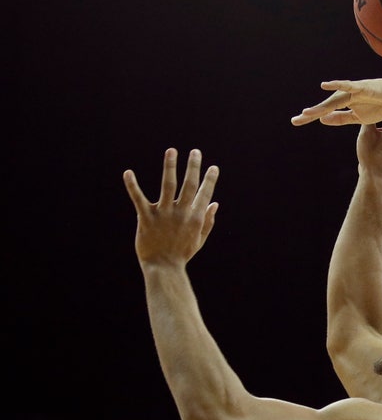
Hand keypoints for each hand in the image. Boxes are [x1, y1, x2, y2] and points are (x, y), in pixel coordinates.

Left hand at [123, 148, 219, 268]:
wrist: (163, 268)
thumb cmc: (182, 254)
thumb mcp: (199, 239)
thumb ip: (208, 221)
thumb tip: (215, 204)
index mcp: (195, 218)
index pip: (205, 194)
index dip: (210, 180)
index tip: (213, 167)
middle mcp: (181, 213)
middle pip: (189, 185)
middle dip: (194, 167)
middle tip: (196, 152)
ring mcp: (163, 214)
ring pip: (168, 186)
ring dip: (170, 167)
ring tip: (172, 151)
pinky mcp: (146, 218)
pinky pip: (138, 198)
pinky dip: (132, 185)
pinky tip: (128, 172)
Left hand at [290, 73, 381, 126]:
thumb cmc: (380, 104)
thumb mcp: (358, 117)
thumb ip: (341, 118)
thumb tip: (322, 120)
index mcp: (345, 103)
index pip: (326, 111)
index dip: (312, 116)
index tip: (296, 121)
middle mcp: (347, 95)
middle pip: (326, 105)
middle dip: (312, 113)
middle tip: (295, 120)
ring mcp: (355, 90)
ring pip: (335, 98)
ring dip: (322, 106)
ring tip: (307, 112)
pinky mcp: (365, 87)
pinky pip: (349, 86)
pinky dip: (338, 85)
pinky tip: (325, 85)